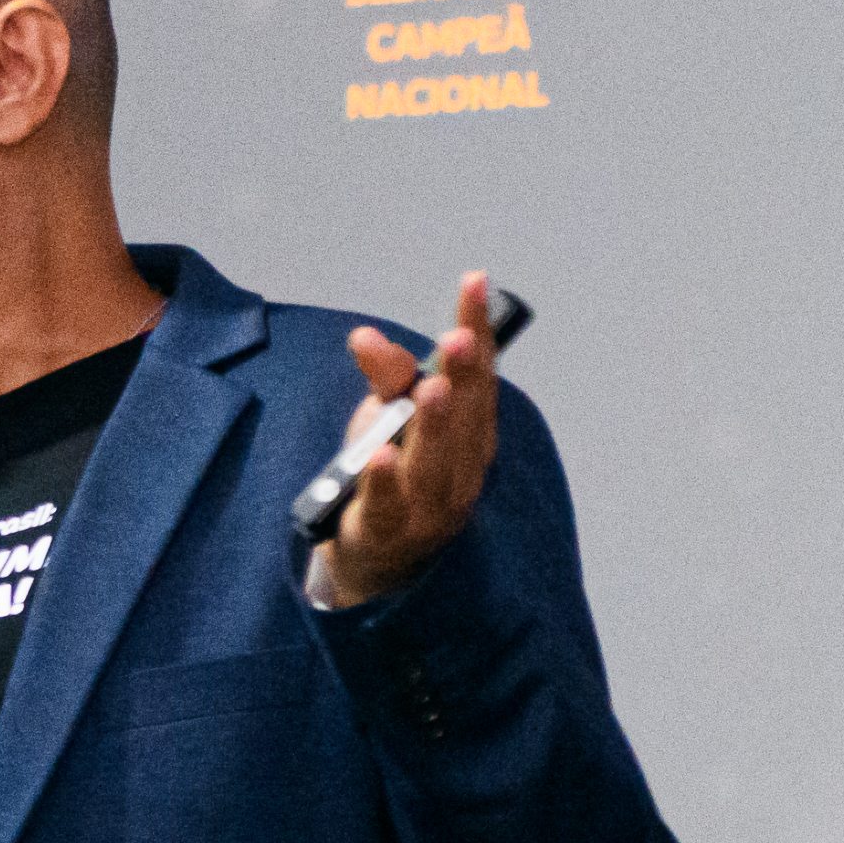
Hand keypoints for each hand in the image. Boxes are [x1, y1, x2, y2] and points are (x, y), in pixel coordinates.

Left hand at [317, 270, 506, 602]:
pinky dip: (386, 481)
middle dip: (463, 376)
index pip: (478, 376)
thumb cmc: (390, 477)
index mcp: (471, 435)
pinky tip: (382, 455)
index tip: (473, 282)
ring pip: (435, 464)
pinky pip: (387, 506)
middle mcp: (461, 470)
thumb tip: (365, 338)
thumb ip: (385, 375)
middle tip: (459, 336)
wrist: (374, 560)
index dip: (478, 330)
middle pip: (465, 419)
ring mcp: (429, 508)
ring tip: (433, 388)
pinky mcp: (387, 533)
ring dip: (434, 426)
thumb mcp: (386, 415)